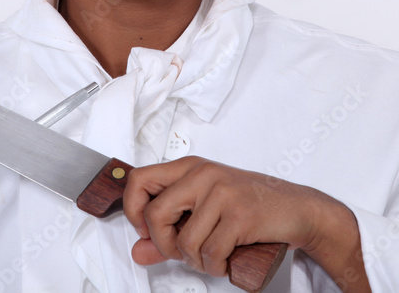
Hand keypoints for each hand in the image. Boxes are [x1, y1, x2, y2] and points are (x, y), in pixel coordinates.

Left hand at [122, 156, 368, 290]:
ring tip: (209, 258)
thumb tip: (137, 252)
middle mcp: (202, 175)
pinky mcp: (240, 216)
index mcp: (189, 167)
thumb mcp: (205, 211)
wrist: (300, 209)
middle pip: (154, 214)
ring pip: (185, 241)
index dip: (133, 210)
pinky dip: (215, 266)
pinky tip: (224, 261)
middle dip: (163, 244)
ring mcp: (221, 193)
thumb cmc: (250, 206)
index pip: (138, 180)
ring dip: (195, 261)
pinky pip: (211, 252)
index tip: (147, 229)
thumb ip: (169, 231)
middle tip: (180, 252)